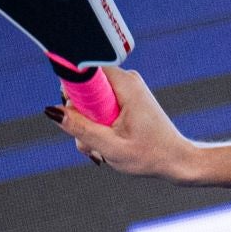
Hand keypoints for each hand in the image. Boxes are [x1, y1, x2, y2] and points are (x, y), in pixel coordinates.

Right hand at [44, 67, 199, 182]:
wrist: (178, 161)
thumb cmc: (151, 156)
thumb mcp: (111, 146)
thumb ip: (80, 128)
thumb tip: (52, 111)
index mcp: (125, 84)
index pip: (83, 70)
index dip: (71, 94)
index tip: (76, 117)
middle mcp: (125, 81)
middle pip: (83, 90)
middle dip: (78, 118)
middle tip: (88, 143)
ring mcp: (125, 90)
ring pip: (89, 103)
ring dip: (87, 128)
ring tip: (99, 150)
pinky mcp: (125, 100)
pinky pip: (99, 108)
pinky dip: (97, 128)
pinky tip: (104, 146)